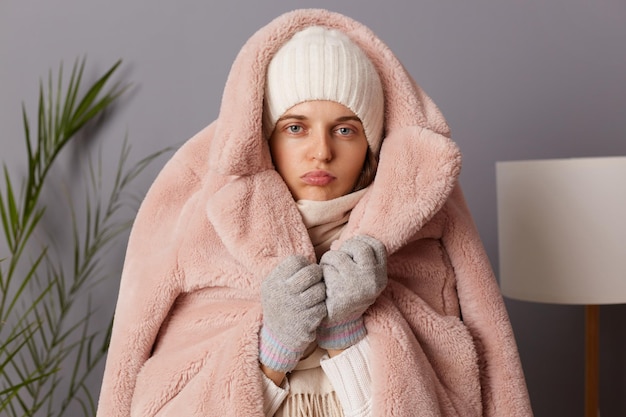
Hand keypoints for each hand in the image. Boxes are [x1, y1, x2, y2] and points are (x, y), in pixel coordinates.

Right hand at [259, 255, 326, 372]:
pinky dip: (322, 309)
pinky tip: (314, 311)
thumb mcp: (274, 287)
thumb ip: (287, 273)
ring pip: (320, 290)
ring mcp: (294, 307)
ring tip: (315, 298)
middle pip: (311, 272)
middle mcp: (282, 292)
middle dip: (318, 276)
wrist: (278, 338)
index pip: (296, 260)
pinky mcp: (306, 321)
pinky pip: (323, 307)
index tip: (305, 273)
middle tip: (317, 282)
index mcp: (273, 281)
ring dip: (321, 293)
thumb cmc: (281, 306)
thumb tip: (310, 262)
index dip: (305, 265)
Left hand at [318, 235, 386, 349]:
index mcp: (381, 277)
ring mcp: (357, 283)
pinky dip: (322, 270)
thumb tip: (341, 240)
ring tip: (329, 272)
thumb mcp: (361, 277)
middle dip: (345, 248)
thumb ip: (358, 259)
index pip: (378, 246)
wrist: (337, 323)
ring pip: (338, 255)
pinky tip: (325, 282)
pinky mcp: (340, 288)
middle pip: (360, 246)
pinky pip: (327, 267)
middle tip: (340, 258)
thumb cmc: (348, 294)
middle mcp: (373, 279)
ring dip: (329, 260)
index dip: (363, 241)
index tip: (352, 247)